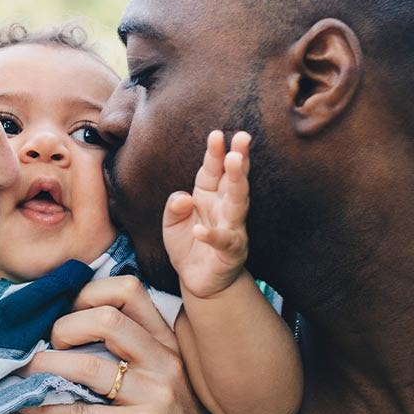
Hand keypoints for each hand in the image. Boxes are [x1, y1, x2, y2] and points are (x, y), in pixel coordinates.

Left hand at [19, 276, 221, 413]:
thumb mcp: (162, 376)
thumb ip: (133, 348)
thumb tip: (73, 321)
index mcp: (167, 343)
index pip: (129, 291)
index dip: (88, 292)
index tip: (64, 309)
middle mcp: (165, 362)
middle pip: (107, 319)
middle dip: (64, 327)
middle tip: (46, 344)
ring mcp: (155, 396)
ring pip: (88, 366)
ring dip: (45, 366)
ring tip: (24, 370)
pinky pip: (82, 413)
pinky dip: (46, 406)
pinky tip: (26, 404)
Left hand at [163, 130, 252, 298]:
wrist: (198, 280)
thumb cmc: (188, 244)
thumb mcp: (171, 222)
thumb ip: (174, 206)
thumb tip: (183, 198)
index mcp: (210, 195)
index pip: (213, 169)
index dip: (215, 152)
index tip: (216, 134)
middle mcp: (225, 207)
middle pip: (232, 180)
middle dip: (237, 158)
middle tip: (241, 138)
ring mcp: (232, 228)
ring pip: (237, 203)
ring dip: (236, 182)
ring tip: (234, 162)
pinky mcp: (230, 252)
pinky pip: (222, 241)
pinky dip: (211, 235)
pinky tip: (200, 230)